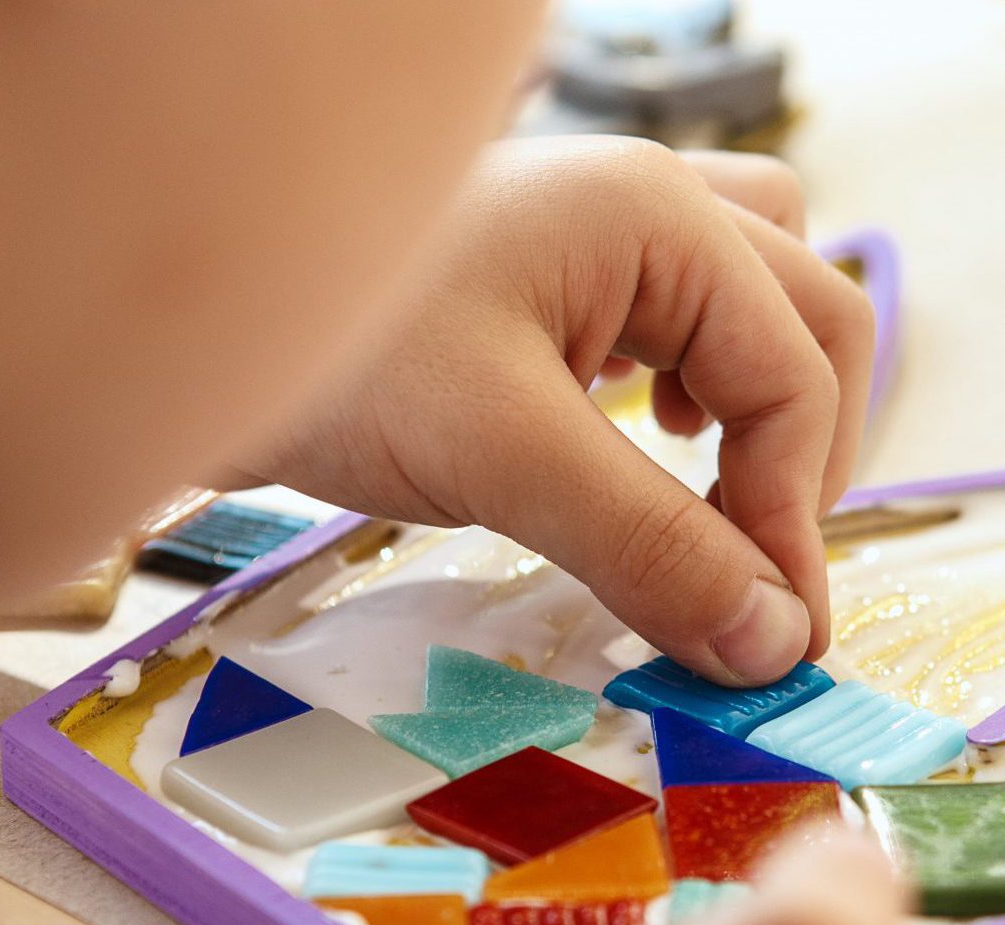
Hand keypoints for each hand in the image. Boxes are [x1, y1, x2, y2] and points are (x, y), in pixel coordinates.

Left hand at [228, 138, 875, 685]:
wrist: (191, 326)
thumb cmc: (339, 355)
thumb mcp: (507, 458)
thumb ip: (651, 545)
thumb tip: (771, 640)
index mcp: (657, 217)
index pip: (798, 373)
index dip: (796, 512)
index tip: (769, 631)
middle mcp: (647, 203)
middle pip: (813, 316)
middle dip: (801, 449)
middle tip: (756, 568)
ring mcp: (603, 228)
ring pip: (760, 295)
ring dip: (766, 393)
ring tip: (716, 482)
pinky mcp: (557, 271)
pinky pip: (686, 307)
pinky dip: (702, 374)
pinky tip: (649, 433)